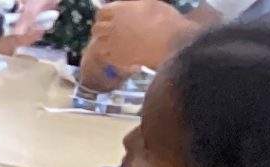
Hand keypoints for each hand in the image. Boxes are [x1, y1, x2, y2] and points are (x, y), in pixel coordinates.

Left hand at [83, 0, 197, 85]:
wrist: (172, 38)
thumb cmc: (165, 17)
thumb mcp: (148, 3)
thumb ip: (132, 5)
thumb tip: (126, 6)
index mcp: (118, 10)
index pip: (101, 13)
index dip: (105, 17)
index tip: (110, 20)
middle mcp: (112, 26)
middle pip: (96, 29)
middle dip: (102, 31)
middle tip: (110, 34)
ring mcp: (112, 43)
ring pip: (98, 44)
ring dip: (104, 43)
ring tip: (114, 45)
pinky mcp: (116, 57)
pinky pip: (106, 56)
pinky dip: (110, 55)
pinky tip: (119, 53)